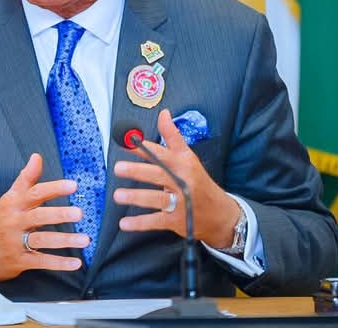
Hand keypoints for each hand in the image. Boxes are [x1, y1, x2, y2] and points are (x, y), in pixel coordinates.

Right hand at [0, 153, 89, 286]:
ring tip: (85, 239)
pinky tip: (75, 263)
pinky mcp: (19, 261)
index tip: (73, 185)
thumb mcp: (7, 199)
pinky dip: (59, 263)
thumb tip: (37, 157)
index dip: (54, 188)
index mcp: (12, 204)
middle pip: (39, 216)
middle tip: (79, 213)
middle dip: (60, 214)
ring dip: (65, 240)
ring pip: (42, 240)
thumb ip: (25, 179)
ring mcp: (15, 243)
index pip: (35, 192)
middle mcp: (13, 222)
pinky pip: (41, 262)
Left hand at [113, 109, 239, 248]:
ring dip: (136, 197)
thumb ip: (172, 136)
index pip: (162, 153)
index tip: (127, 141)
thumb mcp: (188, 157)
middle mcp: (182, 182)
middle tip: (118, 168)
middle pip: (158, 174)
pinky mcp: (176, 221)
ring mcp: (180, 203)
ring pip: (157, 199)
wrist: (220, 214)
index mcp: (184, 164)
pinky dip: (140, 223)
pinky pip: (156, 222)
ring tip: (117, 195)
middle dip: (137, 171)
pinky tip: (124, 223)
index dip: (143, 147)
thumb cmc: (199, 181)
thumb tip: (163, 114)